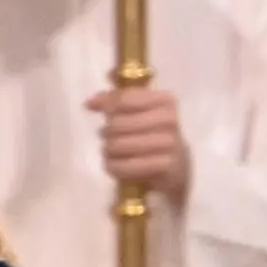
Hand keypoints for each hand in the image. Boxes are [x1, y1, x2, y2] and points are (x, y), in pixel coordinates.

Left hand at [87, 84, 192, 198]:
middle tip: (107, 136)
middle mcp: (169, 119)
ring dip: (108, 150)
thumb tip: (89, 103)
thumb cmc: (152, 132)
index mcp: (164, 100)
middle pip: (118, 123)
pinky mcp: (164, 166)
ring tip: (110, 151)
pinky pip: (125, 166)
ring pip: (118, 145)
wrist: (177, 164)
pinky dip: (114, 167)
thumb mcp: (139, 110)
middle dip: (106, 131)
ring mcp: (168, 143)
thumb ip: (116, 99)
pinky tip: (115, 165)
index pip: (124, 99)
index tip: (91, 108)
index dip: (105, 104)